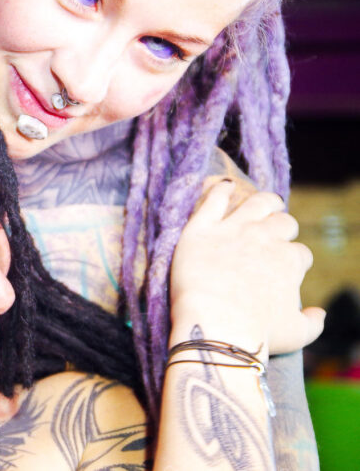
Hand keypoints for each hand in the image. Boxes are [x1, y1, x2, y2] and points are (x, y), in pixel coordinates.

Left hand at [170, 181, 323, 355]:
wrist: (215, 326)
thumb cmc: (256, 334)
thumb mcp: (297, 334)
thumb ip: (314, 322)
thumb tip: (319, 312)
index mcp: (289, 261)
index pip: (298, 253)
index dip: (292, 260)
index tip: (282, 269)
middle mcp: (266, 239)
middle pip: (282, 222)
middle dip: (282, 228)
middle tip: (271, 234)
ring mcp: (233, 231)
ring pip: (257, 204)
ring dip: (264, 202)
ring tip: (263, 203)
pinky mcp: (202, 230)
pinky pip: (214, 201)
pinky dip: (221, 190)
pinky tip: (223, 187)